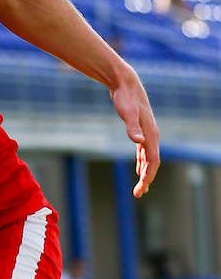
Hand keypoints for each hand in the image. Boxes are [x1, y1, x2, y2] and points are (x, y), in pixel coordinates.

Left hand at [110, 69, 159, 195]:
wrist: (125, 84)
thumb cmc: (126, 98)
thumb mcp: (128, 113)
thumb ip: (132, 128)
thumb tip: (138, 142)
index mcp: (151, 135)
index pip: (153, 161)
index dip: (148, 176)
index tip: (141, 189)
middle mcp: (151, 135)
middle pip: (152, 163)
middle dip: (146, 179)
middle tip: (138, 194)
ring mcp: (147, 133)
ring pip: (149, 158)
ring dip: (145, 172)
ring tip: (140, 187)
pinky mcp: (140, 130)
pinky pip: (144, 151)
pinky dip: (142, 161)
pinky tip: (138, 168)